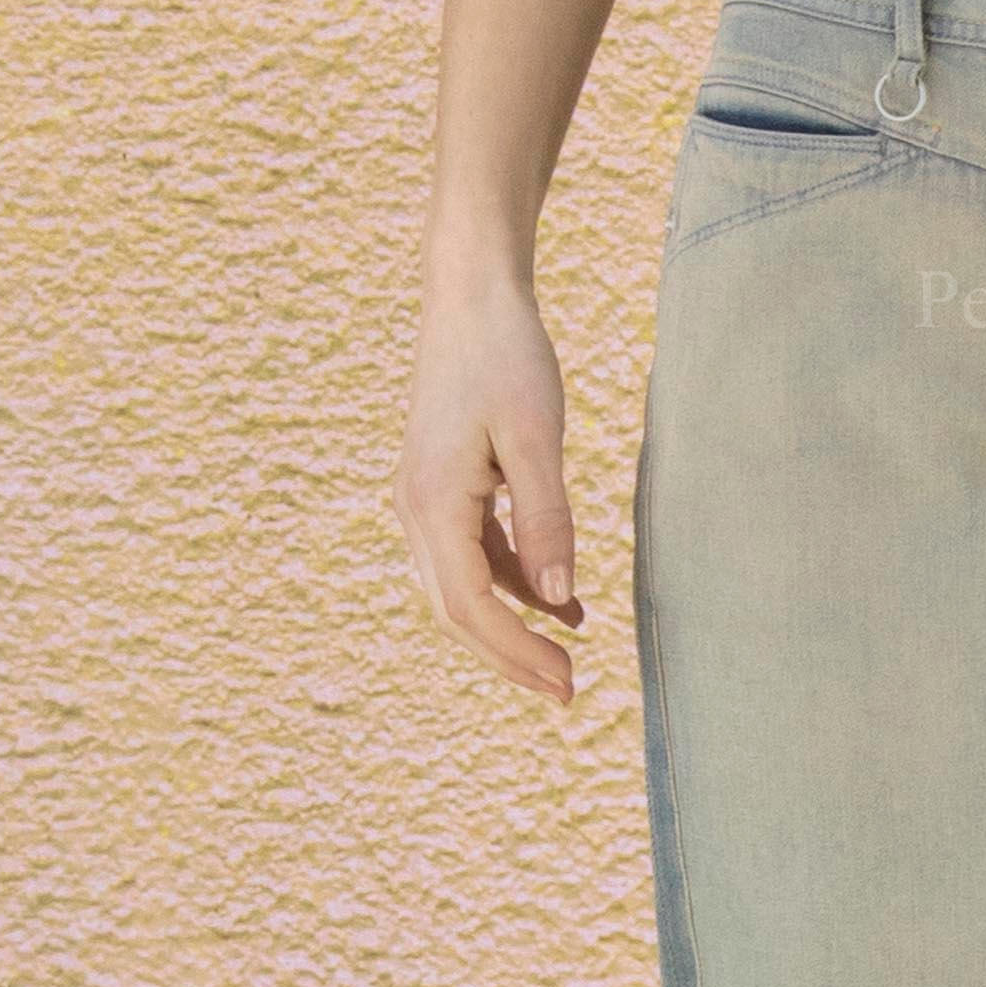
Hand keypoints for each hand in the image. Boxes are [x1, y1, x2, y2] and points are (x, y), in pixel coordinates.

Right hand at [394, 267, 582, 702]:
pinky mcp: (445, 488)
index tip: (568, 683)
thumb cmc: (505, 354)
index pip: (472, 608)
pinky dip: (516, 584)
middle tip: (569, 692)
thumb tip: (555, 598)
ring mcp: (425, 501)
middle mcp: (416, 511)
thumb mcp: (535, 437)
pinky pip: (476, 556)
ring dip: (514, 626)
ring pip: (464, 589)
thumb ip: (546, 519)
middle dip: (511, 657)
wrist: (471, 293)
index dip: (518, 654)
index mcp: (432, 505)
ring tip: (569, 655)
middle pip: (459, 612)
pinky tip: (564, 601)